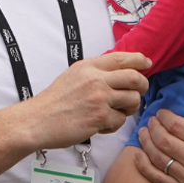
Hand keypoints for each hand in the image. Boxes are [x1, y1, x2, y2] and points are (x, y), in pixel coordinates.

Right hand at [25, 52, 149, 149]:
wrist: (36, 121)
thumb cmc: (55, 102)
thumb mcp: (74, 75)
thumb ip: (96, 71)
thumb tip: (121, 70)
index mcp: (89, 67)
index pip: (122, 58)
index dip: (139, 60)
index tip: (147, 64)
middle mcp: (96, 79)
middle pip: (135, 78)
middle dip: (142, 86)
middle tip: (138, 92)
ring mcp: (99, 98)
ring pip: (133, 100)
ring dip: (129, 108)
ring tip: (116, 112)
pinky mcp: (100, 117)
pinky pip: (120, 120)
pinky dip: (113, 124)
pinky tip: (100, 124)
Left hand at [132, 104, 183, 182]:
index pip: (177, 126)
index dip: (165, 117)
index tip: (161, 112)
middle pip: (164, 141)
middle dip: (153, 127)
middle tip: (151, 121)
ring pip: (158, 158)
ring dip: (146, 143)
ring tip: (143, 132)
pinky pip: (158, 178)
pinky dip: (144, 166)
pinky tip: (137, 155)